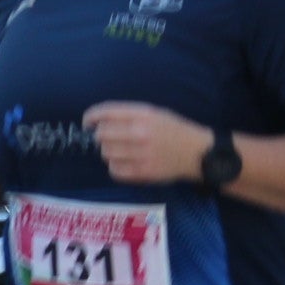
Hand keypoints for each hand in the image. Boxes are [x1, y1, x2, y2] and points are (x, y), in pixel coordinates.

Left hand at [85, 102, 211, 186]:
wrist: (197, 153)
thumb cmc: (174, 130)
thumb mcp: (155, 113)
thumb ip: (129, 115)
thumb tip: (99, 121)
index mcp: (143, 114)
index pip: (106, 112)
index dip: (91, 117)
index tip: (87, 122)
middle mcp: (141, 133)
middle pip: (102, 135)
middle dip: (100, 136)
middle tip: (107, 139)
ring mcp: (141, 153)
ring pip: (106, 153)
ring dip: (109, 152)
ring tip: (121, 151)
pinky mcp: (143, 172)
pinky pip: (114, 171)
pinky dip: (115, 167)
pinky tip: (124, 163)